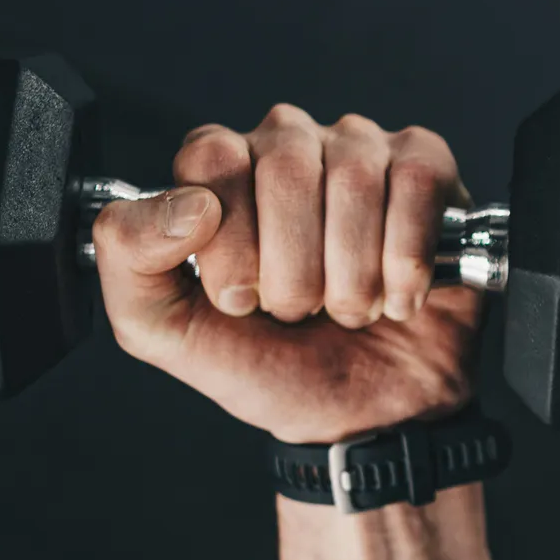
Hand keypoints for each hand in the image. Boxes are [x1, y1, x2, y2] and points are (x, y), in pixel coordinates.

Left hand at [91, 105, 481, 444]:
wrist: (367, 414)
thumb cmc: (273, 364)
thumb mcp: (170, 330)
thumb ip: (131, 260)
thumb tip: (186, 205)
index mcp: (219, 171)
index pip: (214, 157)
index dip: (231, 240)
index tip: (242, 299)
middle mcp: (288, 145)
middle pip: (285, 168)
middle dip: (294, 270)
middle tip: (299, 311)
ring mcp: (362, 151)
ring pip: (354, 179)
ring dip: (353, 276)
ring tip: (350, 308)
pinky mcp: (428, 171)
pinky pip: (417, 186)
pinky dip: (406, 261)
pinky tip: (398, 296)